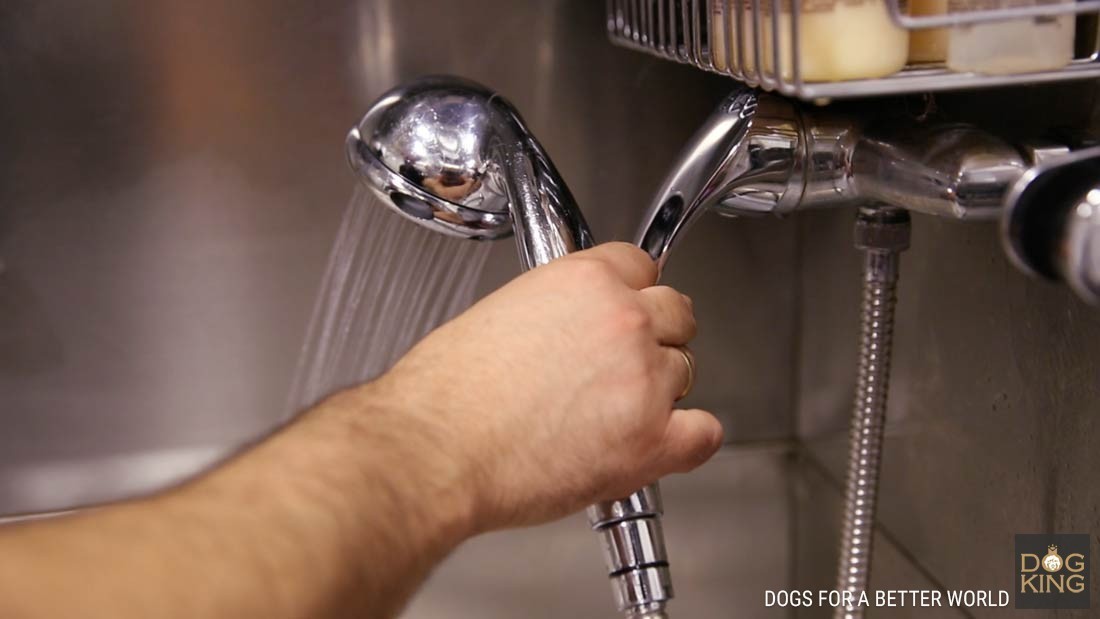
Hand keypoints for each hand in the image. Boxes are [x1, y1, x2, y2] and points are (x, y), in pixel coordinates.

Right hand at [366, 242, 722, 531]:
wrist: (434, 449)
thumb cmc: (446, 394)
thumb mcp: (500, 313)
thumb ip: (554, 312)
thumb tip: (569, 331)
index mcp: (584, 279)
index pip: (642, 264)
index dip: (633, 291)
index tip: (627, 309)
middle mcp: (623, 320)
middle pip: (676, 314)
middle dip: (654, 337)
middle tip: (622, 366)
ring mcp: (643, 379)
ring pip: (686, 372)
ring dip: (659, 391)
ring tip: (611, 415)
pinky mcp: (651, 440)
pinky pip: (703, 433)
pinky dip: (686, 439)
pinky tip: (656, 443)